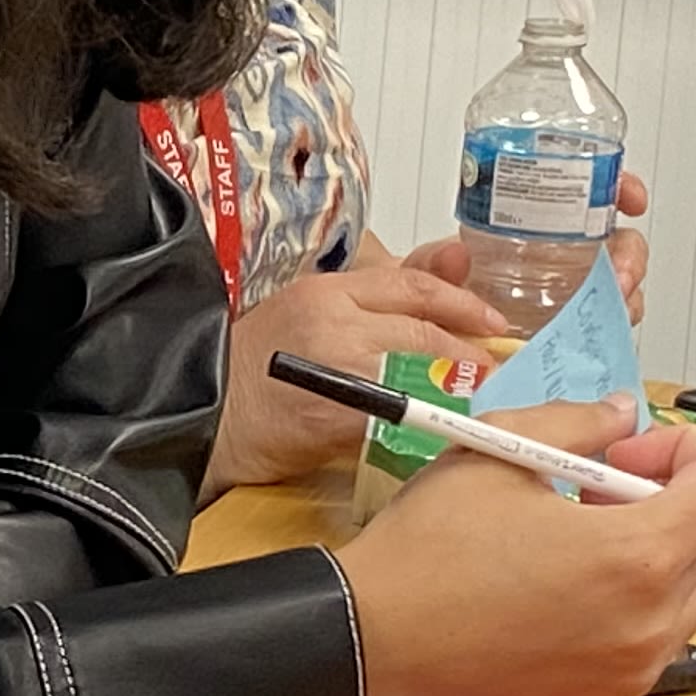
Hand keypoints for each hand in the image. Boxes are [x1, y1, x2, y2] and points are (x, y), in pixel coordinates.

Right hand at [207, 260, 515, 489]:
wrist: (199, 422)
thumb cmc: (252, 374)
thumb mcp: (309, 317)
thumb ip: (377, 297)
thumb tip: (457, 259)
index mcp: (324, 290)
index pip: (412, 285)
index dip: (463, 303)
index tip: (494, 325)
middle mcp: (331, 319)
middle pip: (422, 330)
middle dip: (468, 354)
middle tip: (496, 373)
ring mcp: (333, 367)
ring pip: (418, 374)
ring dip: (456, 392)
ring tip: (477, 405)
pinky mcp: (333, 416)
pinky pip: (397, 419)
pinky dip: (426, 428)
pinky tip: (442, 436)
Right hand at [335, 399, 695, 695]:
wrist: (372, 646)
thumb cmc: (425, 553)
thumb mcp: (495, 453)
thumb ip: (575, 423)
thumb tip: (622, 416)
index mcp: (637, 553)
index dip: (690, 450)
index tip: (628, 458)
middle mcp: (653, 621)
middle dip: (661, 506)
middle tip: (585, 498)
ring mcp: (634, 670)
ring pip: (685, 596)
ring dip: (648, 562)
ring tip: (568, 551)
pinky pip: (647, 643)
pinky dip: (622, 613)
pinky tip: (553, 599)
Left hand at [403, 169, 652, 317]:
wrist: (442, 341)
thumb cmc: (445, 294)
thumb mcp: (432, 271)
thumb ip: (433, 262)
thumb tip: (453, 255)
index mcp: (541, 227)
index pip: (592, 195)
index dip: (621, 188)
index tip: (631, 198)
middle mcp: (567, 257)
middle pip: (621, 245)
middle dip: (631, 256)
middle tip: (618, 275)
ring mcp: (576, 295)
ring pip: (620, 288)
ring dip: (626, 297)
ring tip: (613, 306)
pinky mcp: (576, 331)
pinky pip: (607, 328)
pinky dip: (611, 331)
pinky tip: (599, 337)